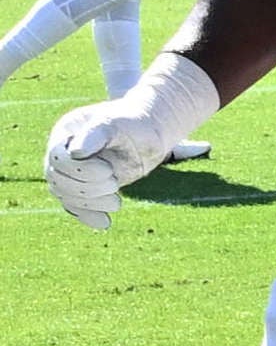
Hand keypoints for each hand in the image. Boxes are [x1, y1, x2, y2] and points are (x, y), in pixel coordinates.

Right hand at [43, 53, 214, 225]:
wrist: (146, 132)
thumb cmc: (132, 122)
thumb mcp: (116, 124)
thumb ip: (96, 135)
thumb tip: (75, 152)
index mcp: (65, 133)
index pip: (58, 159)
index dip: (80, 170)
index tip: (109, 171)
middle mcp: (62, 153)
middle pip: (58, 180)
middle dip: (87, 188)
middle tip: (115, 183)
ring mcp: (71, 171)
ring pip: (65, 195)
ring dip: (89, 204)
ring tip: (116, 202)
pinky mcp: (84, 187)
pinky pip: (76, 206)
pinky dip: (88, 216)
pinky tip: (104, 223)